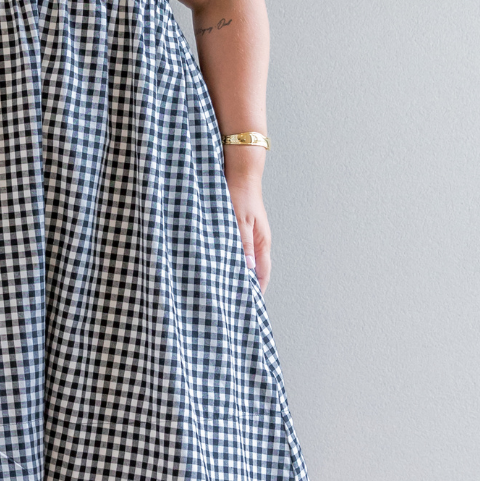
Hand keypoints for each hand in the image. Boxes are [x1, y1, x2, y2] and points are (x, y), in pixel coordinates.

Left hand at [224, 163, 271, 292]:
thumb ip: (242, 244)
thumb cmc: (241, 195)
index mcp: (262, 243)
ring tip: (221, 289)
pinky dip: (228, 260)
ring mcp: (248, 236)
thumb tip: (247, 269)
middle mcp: (257, 243)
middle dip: (244, 286)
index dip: (257, 292)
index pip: (263, 275)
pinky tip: (216, 265)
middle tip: (231, 303)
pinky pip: (234, 250)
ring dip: (235, 273)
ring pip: (243, 261)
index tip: (248, 308)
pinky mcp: (237, 229)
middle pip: (253, 271)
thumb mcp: (239, 221)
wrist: (240, 172)